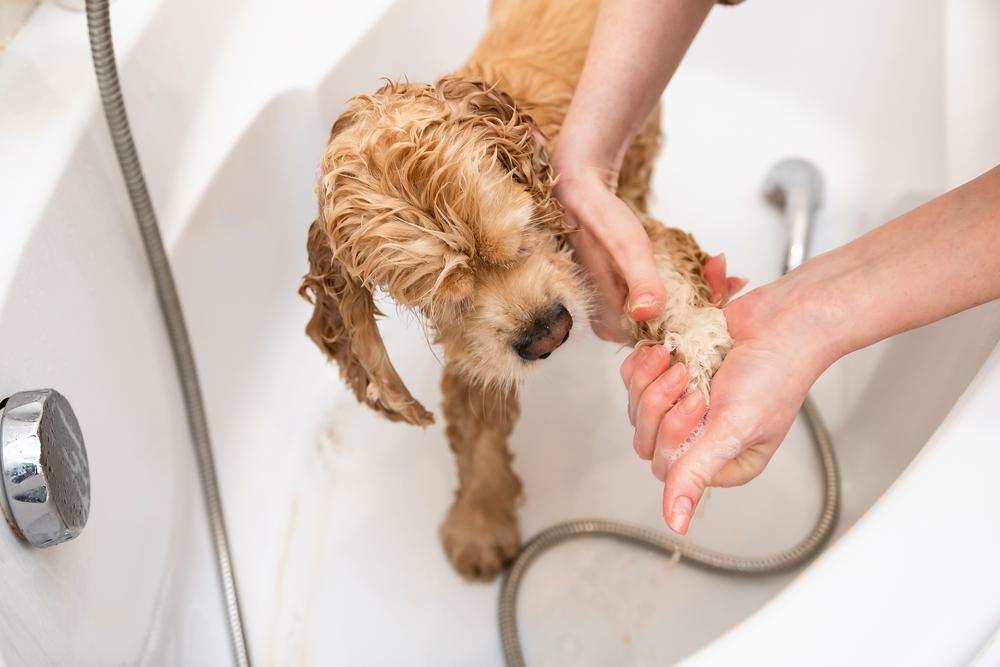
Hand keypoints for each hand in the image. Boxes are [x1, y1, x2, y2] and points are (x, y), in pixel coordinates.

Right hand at [553, 163, 742, 340]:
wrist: (582, 195)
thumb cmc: (600, 219)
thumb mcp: (626, 249)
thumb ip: (641, 281)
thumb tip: (648, 312)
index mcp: (610, 323)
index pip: (661, 336)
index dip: (695, 321)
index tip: (720, 299)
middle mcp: (615, 322)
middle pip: (670, 324)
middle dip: (703, 302)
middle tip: (732, 280)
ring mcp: (623, 307)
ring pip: (672, 309)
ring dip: (700, 290)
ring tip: (721, 270)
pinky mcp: (631, 292)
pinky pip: (667, 293)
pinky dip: (688, 281)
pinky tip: (707, 267)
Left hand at [619, 281, 838, 533]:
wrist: (784, 318)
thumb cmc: (775, 372)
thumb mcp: (733, 429)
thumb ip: (697, 473)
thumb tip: (677, 523)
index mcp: (722, 463)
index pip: (666, 466)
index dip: (673, 432)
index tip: (700, 402)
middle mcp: (701, 437)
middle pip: (647, 438)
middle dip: (661, 402)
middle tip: (690, 379)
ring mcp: (683, 403)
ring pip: (637, 406)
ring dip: (653, 379)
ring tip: (682, 363)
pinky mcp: (670, 372)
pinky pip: (635, 377)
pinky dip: (645, 363)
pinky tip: (667, 351)